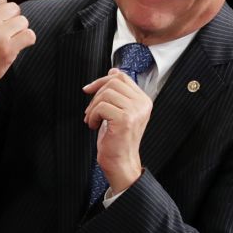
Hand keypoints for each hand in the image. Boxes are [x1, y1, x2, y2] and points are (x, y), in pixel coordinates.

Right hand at [0, 0, 36, 104]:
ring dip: (19, 31)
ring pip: (23, 21)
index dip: (0, 11)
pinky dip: (27, 41)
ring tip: (8, 41)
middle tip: (1, 35)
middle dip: (11, 21)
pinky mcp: (8, 50)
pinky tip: (16, 47)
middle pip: (14, 8)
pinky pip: (29, 36)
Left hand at [81, 68, 152, 193]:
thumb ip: (118, 92)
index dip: (102, 80)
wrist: (121, 162)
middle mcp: (143, 103)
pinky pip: (101, 107)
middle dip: (96, 95)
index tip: (89, 90)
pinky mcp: (125, 119)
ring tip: (92, 120)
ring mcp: (135, 111)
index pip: (122, 77)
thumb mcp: (119, 110)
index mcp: (143, 100)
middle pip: (112, 83)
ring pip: (106, 94)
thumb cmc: (117, 139)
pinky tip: (94, 126)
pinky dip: (93, 116)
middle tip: (91, 111)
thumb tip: (113, 70)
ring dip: (93, 108)